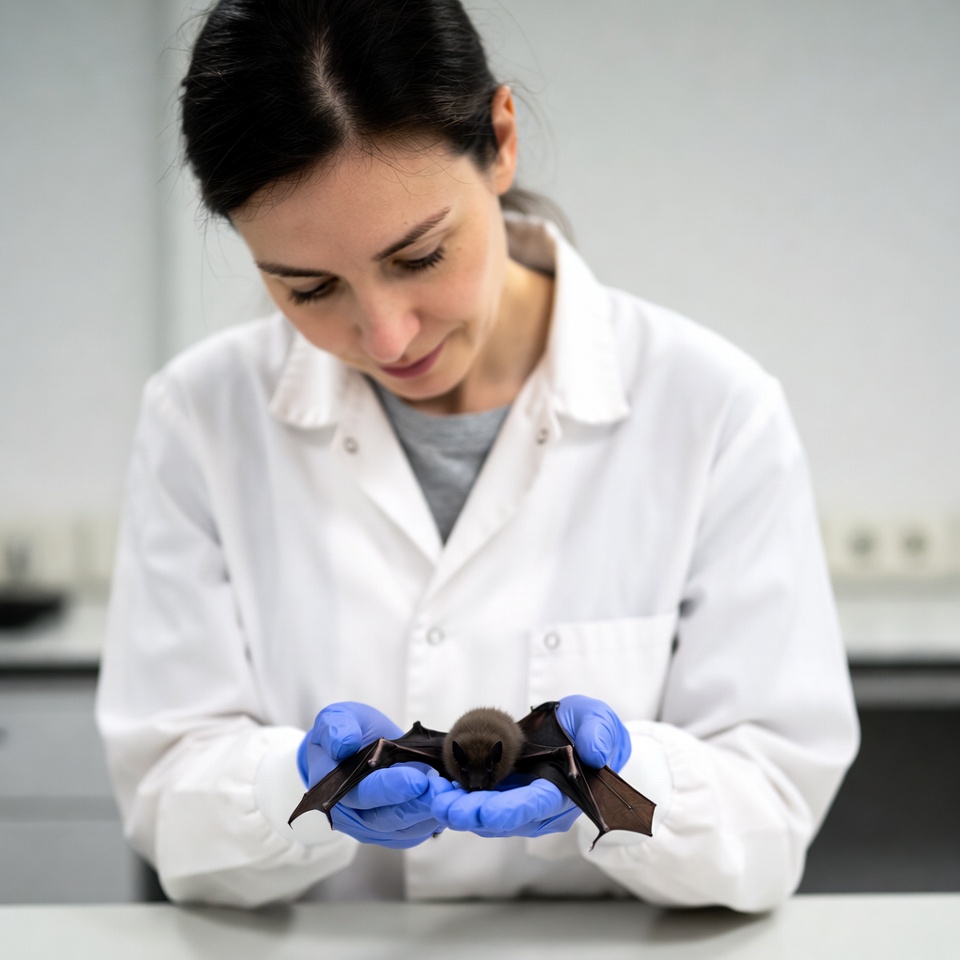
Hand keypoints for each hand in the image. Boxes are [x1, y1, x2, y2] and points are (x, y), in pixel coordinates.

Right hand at [298, 701, 452, 848]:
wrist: (358, 746)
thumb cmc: (346, 731)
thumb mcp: (335, 718)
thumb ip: (336, 728)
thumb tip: (344, 744)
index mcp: (334, 790)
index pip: (363, 795)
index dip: (390, 789)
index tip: (417, 780)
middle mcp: (354, 815)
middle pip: (388, 818)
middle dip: (419, 804)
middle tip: (444, 790)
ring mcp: (376, 825)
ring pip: (406, 829)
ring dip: (431, 813)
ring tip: (453, 794)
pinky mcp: (397, 828)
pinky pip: (417, 830)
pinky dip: (436, 818)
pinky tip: (452, 802)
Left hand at [430, 695, 632, 837]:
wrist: (575, 730)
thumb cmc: (588, 727)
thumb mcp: (597, 720)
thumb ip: (598, 733)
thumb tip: (595, 752)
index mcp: (565, 792)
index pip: (536, 806)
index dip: (509, 811)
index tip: (481, 812)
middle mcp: (540, 807)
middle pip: (504, 817)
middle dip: (473, 814)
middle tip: (443, 806)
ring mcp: (519, 803)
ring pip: (487, 815)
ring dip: (459, 808)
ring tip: (433, 797)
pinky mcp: (501, 794)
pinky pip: (478, 801)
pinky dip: (457, 797)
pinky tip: (437, 787)